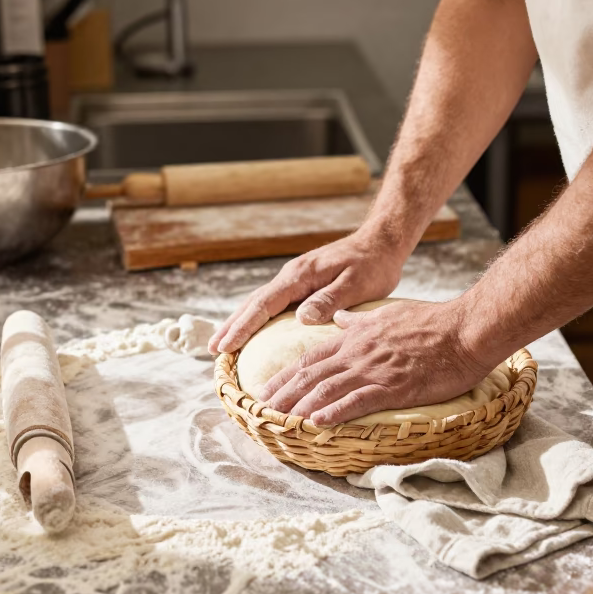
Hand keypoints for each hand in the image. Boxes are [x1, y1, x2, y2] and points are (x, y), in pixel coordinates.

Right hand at [208, 230, 408, 354]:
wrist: (380, 243)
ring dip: (239, 323)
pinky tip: (253, 332)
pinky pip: (272, 304)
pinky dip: (256, 318)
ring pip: (259, 303)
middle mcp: (291, 276)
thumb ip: (329, 300)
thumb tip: (301, 318)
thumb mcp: (356, 283)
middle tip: (212, 350)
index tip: (226, 346)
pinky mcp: (302, 285)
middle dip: (232, 326)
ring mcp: (295, 280)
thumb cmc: (372, 264)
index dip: (243, 327)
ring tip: (222, 345)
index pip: (264, 304)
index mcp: (300, 276)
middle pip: (253, 303)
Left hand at [259, 298, 493, 425]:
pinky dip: (335, 412)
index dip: (287, 374)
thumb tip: (339, 320)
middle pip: (311, 374)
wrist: (463, 329)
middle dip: (283, 393)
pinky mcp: (394, 386)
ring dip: (300, 406)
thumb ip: (360, 321)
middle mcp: (358, 353)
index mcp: (356, 337)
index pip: (312, 357)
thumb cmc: (432, 322)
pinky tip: (317, 424)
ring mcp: (374, 370)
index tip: (267, 387)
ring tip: (278, 420)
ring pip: (327, 389)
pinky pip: (358, 401)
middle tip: (260, 410)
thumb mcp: (389, 314)